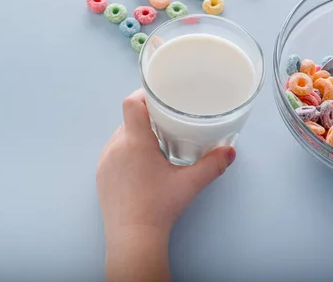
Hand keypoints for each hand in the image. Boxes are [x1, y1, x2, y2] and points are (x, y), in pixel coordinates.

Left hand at [97, 89, 235, 281]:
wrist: (133, 238)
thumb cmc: (159, 208)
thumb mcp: (190, 183)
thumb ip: (213, 164)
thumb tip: (231, 152)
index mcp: (135, 142)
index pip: (132, 103)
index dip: (144, 94)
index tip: (159, 95)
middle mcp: (116, 147)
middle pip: (129, 119)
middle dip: (147, 117)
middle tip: (167, 121)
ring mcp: (105, 162)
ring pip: (121, 135)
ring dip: (136, 135)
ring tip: (157, 143)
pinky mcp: (102, 176)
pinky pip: (113, 152)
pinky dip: (127, 151)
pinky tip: (142, 164)